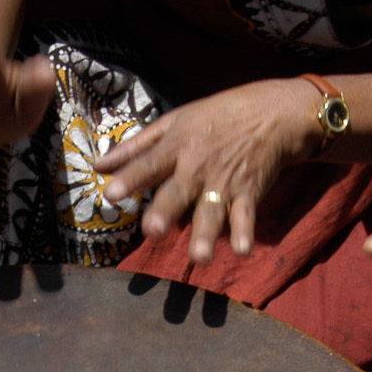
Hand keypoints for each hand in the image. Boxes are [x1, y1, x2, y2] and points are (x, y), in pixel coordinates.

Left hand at [96, 78, 323, 263]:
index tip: (110, 194)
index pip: (149, 164)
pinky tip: (242, 250)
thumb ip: (136, 146)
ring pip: (212, 211)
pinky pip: (245, 215)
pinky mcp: (249, 192)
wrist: (272, 113)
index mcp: (177, 146)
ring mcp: (224, 182)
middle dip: (166, 211)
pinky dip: (245, 232)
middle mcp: (198, 166)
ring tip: (199, 257)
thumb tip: (99, 166)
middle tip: (153, 231)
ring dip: (206, 234)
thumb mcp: (175, 121)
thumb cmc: (217, 116)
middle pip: (178, 192)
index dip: (131, 179)